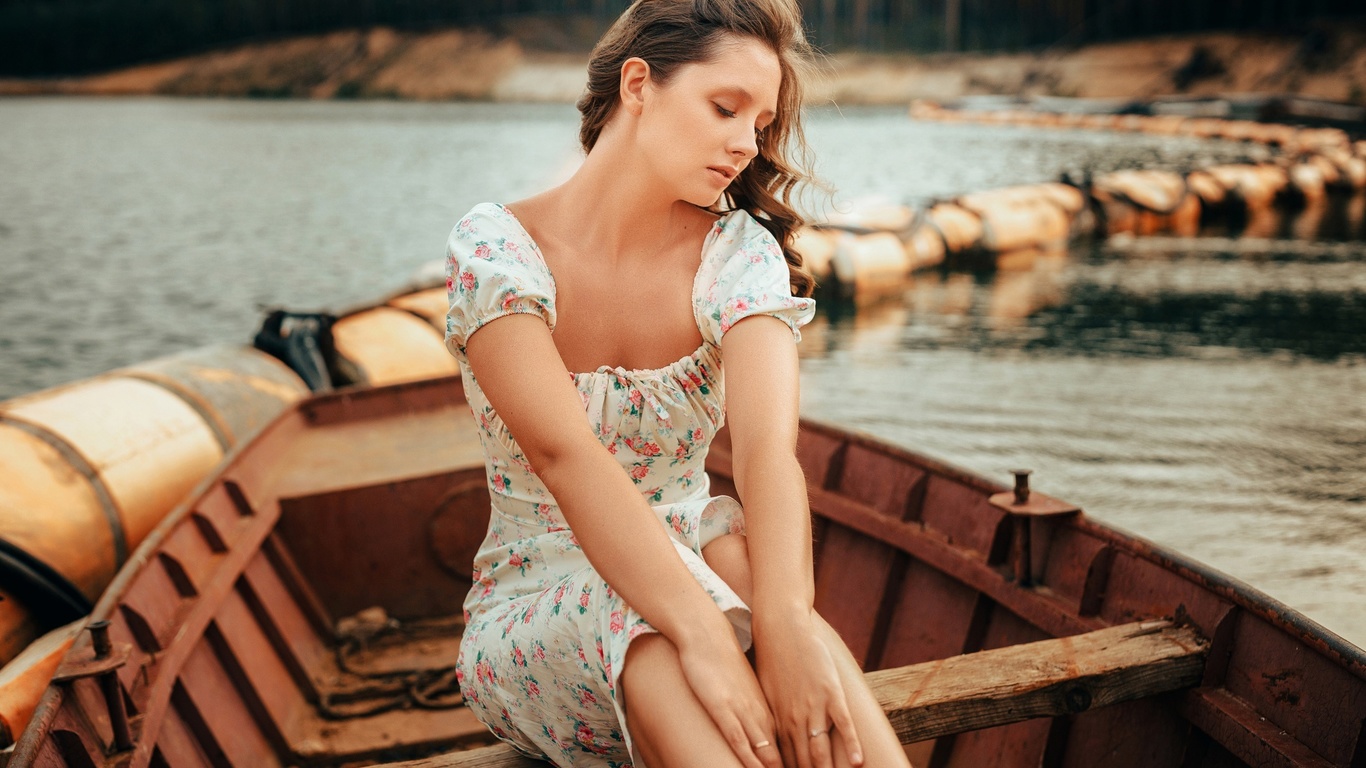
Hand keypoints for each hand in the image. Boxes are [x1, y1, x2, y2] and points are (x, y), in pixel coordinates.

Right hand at [676, 626, 783, 767]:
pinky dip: (750, 760)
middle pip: (781, 751)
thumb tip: (758, 727)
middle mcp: (760, 712)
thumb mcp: (745, 688)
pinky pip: (739, 740)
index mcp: (769, 708)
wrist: (708, 633)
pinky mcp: (722, 707)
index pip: (790, 745)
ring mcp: (742, 710)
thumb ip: (753, 708)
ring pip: (764, 750)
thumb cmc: (724, 660)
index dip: (799, 763)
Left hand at [754, 611, 863, 767]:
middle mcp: (794, 719)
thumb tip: (776, 739)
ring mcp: (814, 706)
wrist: (781, 628)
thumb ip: (775, 717)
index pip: (786, 760)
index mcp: (778, 721)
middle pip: (804, 761)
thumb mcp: (767, 693)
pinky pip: (842, 724)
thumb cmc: (772, 659)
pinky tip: (857, 762)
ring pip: (821, 748)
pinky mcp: (830, 692)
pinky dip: (851, 745)